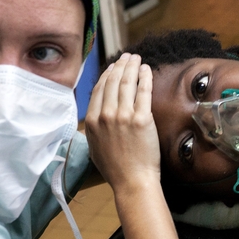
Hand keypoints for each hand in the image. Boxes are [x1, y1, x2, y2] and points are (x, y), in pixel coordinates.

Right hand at [85, 53, 159, 192]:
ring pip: (127, 82)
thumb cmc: (115, 169)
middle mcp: (105, 115)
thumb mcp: (94, 147)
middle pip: (113, 82)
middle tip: (128, 57)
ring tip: (137, 59)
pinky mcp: (141, 119)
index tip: (114, 67)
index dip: (107, 75)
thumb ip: (94, 128)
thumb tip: (96, 115)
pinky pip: (143, 91)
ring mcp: (123, 116)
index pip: (99, 89)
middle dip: (121, 65)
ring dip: (132, 66)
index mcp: (91, 121)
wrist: (132, 181)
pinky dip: (145, 77)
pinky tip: (147, 70)